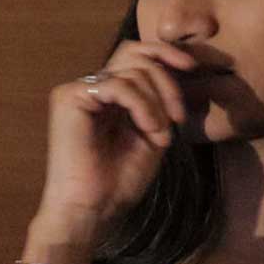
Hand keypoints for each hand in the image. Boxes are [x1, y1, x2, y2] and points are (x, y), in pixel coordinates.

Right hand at [33, 40, 200, 235]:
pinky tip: (148, 129)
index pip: (136, 55)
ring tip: (159, 136)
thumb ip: (159, 102)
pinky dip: (141, 105)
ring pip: (130, 70)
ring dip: (156, 103)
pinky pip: (118, 85)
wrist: (91, 209)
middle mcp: (91, 87)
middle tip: (178, 115)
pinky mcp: (69, 97)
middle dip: (166, 79)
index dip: (165, 53)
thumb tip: (178, 69)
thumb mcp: (152, 134)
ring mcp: (77, 90)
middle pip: (134, 53)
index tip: (193, 67)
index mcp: (108, 95)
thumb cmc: (118, 182)